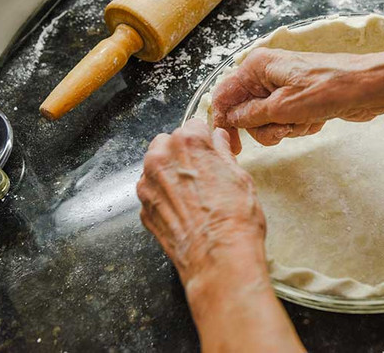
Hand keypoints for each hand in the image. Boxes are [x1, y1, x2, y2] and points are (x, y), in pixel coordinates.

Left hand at [137, 118, 266, 285]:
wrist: (219, 259)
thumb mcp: (240, 177)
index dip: (207, 140)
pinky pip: (152, 193)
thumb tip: (219, 140)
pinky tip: (184, 210)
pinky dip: (164, 196)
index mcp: (188, 143)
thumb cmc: (235, 219)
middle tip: (203, 172)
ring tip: (193, 193)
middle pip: (168, 143)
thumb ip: (223, 153)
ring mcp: (148, 185)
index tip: (213, 150)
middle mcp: (161, 159)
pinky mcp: (143, 208)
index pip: (194, 125)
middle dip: (183, 153)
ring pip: (156, 166)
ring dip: (170, 173)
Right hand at [212, 48, 383, 152]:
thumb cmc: (330, 88)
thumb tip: (230, 119)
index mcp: (257, 67)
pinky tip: (316, 120)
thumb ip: (251, 115)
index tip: (234, 147)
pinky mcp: (299, 99)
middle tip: (284, 129)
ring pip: (267, 120)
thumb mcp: (283, 107)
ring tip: (305, 122)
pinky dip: (299, 126)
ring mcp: (284, 87)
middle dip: (265, 127)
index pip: (224, 96)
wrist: (370, 88)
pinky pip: (286, 121)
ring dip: (284, 129)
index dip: (224, 122)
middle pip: (245, 112)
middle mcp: (267, 74)